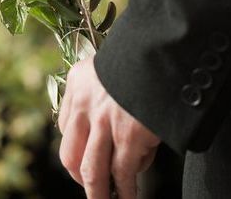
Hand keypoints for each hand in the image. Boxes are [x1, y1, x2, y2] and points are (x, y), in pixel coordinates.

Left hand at [58, 56, 160, 198]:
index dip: (77, 148)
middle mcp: (85, 102)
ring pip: (92, 172)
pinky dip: (125, 190)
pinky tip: (129, 196)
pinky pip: (123, 173)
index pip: (67, 127)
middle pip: (70, 155)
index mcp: (79, 81)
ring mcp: (105, 121)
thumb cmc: (145, 54)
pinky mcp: (129, 135)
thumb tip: (114, 127)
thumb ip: (106, 90)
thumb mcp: (114, 63)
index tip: (87, 158)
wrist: (163, 46)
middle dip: (80, 178)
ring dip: (98, 194)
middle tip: (93, 189)